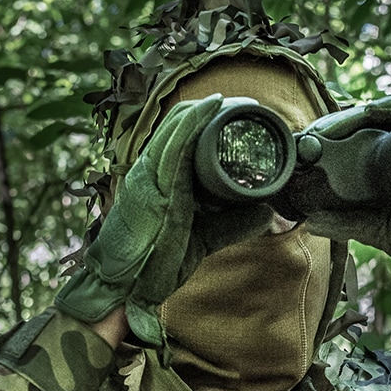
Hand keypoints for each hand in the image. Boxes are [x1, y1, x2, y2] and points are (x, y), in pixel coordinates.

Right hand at [54, 95, 272, 344]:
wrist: (123, 287)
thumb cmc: (153, 263)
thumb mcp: (202, 239)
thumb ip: (231, 225)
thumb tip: (267, 214)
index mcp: (159, 176)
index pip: (183, 133)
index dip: (210, 119)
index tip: (244, 117)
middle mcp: (151, 168)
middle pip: (182, 122)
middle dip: (217, 110)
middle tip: (250, 108)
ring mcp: (149, 174)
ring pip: (179, 125)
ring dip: (210, 110)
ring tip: (240, 103)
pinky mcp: (152, 186)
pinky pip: (174, 144)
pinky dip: (195, 122)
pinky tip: (215, 107)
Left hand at [299, 97, 390, 326]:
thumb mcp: (379, 231)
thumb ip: (348, 223)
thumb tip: (310, 222)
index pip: (370, 133)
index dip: (342, 128)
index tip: (312, 135)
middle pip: (384, 116)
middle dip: (352, 116)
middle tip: (322, 127)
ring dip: (375, 109)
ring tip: (346, 117)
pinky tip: (379, 112)